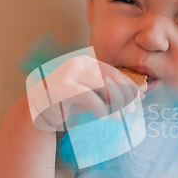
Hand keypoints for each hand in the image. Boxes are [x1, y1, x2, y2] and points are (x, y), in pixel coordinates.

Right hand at [26, 55, 143, 130]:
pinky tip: (103, 116)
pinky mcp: (62, 88)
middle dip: (124, 94)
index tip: (139, 97)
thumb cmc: (66, 102)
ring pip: (102, 84)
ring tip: (119, 116)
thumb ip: (105, 91)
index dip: (128, 84)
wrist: (37, 110)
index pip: (112, 71)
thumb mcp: (89, 93)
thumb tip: (134, 96)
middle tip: (131, 110)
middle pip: (109, 77)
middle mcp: (77, 63)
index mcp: (85, 62)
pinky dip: (100, 107)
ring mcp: (68, 73)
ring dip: (115, 102)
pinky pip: (89, 96)